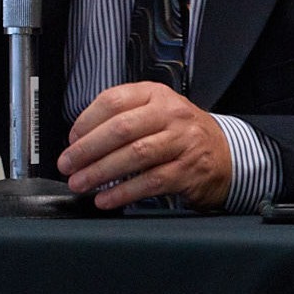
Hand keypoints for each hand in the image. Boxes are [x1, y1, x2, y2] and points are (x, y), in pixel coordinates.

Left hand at [57, 82, 231, 210]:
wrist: (226, 154)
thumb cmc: (182, 134)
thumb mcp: (157, 113)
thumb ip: (124, 118)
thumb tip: (80, 140)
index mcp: (156, 95)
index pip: (114, 100)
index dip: (87, 121)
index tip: (71, 140)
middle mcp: (171, 114)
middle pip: (121, 128)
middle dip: (87, 149)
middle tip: (67, 165)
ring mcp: (182, 142)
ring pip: (135, 155)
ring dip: (101, 172)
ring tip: (81, 183)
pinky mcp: (188, 171)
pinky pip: (150, 182)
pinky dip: (123, 193)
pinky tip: (106, 199)